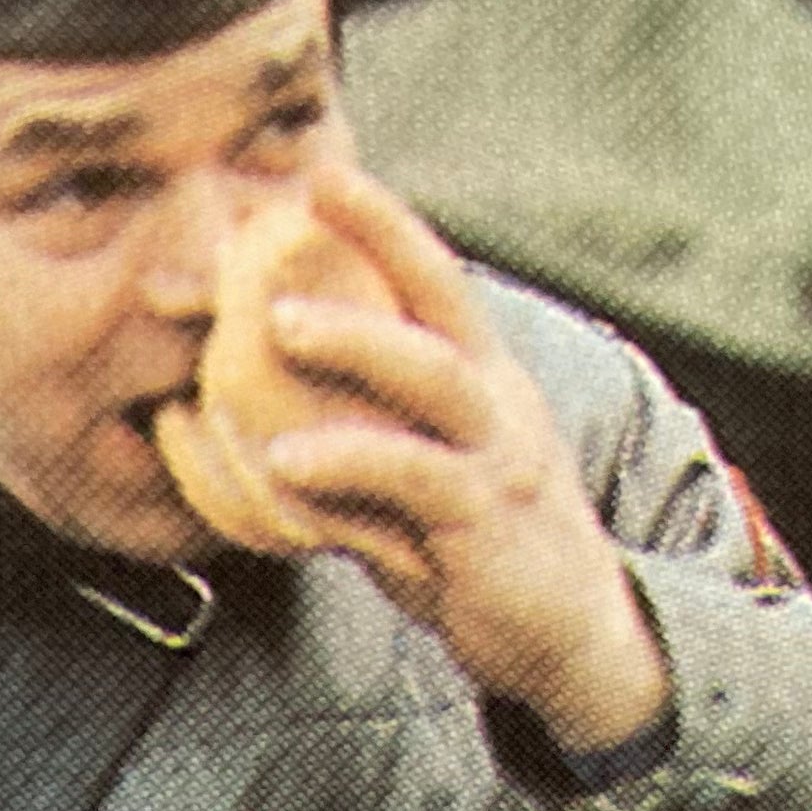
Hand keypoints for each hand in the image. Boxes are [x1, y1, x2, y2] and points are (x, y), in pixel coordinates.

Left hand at [250, 165, 672, 752]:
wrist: (571, 640)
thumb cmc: (477, 554)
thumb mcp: (413, 485)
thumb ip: (353, 442)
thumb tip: (240, 420)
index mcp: (481, 379)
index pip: (434, 281)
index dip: (386, 222)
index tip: (324, 170)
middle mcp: (497, 402)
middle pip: (442, 299)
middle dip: (381, 237)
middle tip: (302, 203)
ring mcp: (498, 458)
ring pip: (432, 375)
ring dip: (354, 342)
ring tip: (276, 324)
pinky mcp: (485, 522)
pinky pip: (412, 479)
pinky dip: (346, 463)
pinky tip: (283, 463)